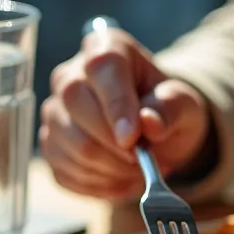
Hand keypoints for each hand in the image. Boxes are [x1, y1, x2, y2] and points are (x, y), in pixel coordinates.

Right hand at [40, 27, 210, 198]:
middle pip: (76, 105)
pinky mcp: (50, 145)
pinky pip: (65, 172)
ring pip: (71, 145)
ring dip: (110, 170)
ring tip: (138, 171)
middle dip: (114, 145)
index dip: (116, 105)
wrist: (153, 131)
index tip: (133, 139)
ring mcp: (55, 110)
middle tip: (144, 159)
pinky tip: (121, 180)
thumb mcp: (183, 104)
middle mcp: (71, 74)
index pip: (102, 68)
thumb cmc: (166, 108)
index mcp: (107, 48)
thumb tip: (149, 122)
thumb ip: (171, 108)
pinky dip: (98, 185)